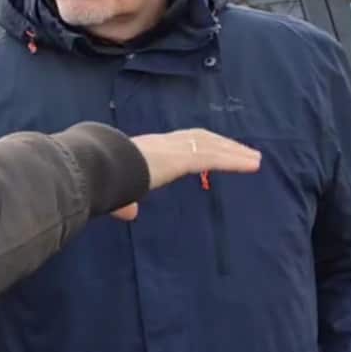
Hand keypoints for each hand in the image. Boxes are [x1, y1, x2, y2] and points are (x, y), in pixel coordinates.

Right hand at [111, 129, 260, 220]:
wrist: (96, 169)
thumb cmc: (100, 179)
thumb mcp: (115, 193)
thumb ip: (125, 203)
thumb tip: (129, 213)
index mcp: (146, 150)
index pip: (177, 143)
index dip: (197, 144)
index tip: (213, 148)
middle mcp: (162, 143)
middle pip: (199, 137)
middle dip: (221, 143)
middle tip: (242, 151)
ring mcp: (172, 148)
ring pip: (210, 145)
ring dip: (234, 151)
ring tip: (254, 159)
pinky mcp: (181, 158)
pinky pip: (213, 157)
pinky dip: (235, 160)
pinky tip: (252, 164)